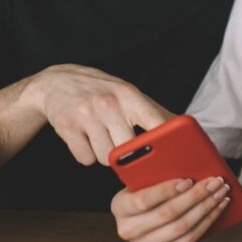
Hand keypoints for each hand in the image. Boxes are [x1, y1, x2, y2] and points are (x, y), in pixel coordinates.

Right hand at [31, 64, 172, 165]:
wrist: (56, 82)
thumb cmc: (101, 91)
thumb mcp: (128, 93)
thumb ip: (154, 112)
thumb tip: (185, 129)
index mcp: (128, 95)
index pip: (154, 120)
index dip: (166, 141)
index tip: (174, 155)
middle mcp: (107, 103)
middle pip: (128, 149)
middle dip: (126, 154)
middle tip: (119, 141)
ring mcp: (86, 115)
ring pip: (105, 158)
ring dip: (104, 154)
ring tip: (100, 135)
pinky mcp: (66, 127)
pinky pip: (85, 159)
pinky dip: (86, 155)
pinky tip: (84, 138)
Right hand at [111, 176, 231, 241]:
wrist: (138, 214)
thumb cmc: (143, 189)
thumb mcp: (141, 180)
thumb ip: (155, 173)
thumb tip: (188, 166)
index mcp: (119, 206)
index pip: (143, 200)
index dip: (167, 190)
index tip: (188, 180)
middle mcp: (128, 230)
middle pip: (168, 214)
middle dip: (196, 196)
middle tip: (214, 182)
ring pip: (182, 228)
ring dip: (206, 209)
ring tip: (220, 193)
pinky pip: (189, 240)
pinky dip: (207, 222)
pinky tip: (217, 207)